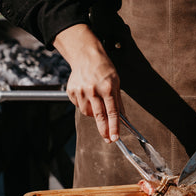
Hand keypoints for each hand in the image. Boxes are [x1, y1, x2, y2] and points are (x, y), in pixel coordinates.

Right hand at [54, 24, 123, 142]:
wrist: (86, 56)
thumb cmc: (104, 69)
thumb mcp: (116, 82)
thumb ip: (118, 101)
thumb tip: (123, 118)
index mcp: (107, 87)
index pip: (112, 111)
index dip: (114, 126)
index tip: (115, 137)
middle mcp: (93, 90)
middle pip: (99, 116)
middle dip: (104, 130)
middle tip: (108, 139)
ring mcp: (81, 91)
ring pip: (87, 113)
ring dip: (94, 113)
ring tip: (96, 100)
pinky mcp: (71, 92)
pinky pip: (79, 106)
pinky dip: (85, 105)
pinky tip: (87, 94)